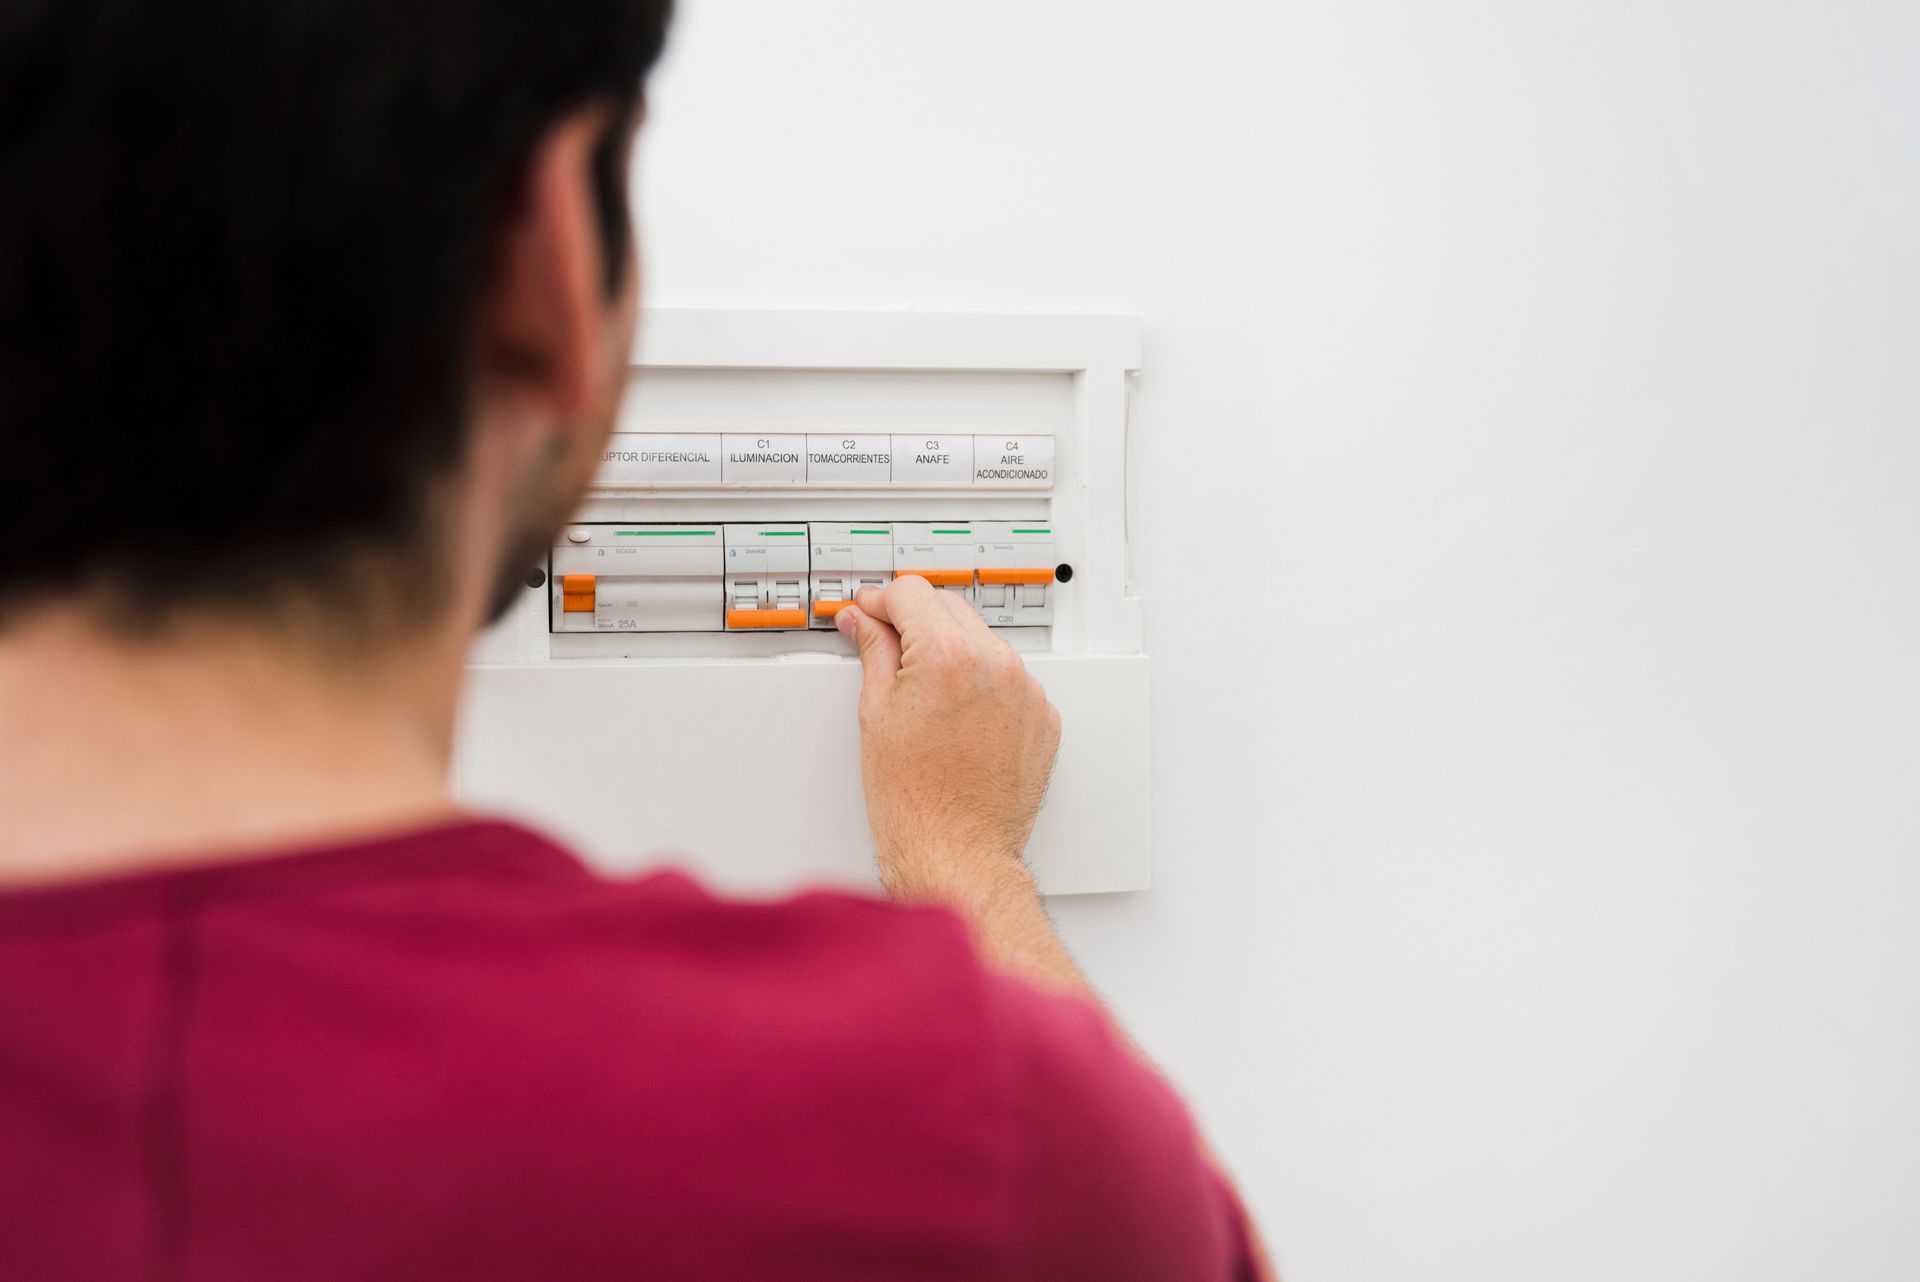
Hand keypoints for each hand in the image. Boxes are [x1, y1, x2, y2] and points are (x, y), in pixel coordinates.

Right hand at [835, 575, 1060, 903]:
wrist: (956, 852)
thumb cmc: (915, 801)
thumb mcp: (876, 713)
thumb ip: (873, 652)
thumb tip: (864, 622)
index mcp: (948, 656)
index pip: (911, 593)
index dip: (881, 601)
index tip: (869, 612)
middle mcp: (995, 665)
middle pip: (949, 607)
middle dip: (915, 619)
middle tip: (887, 645)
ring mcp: (1026, 691)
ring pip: (983, 641)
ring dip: (953, 650)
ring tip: (924, 694)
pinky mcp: (1044, 717)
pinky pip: (1010, 679)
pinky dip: (984, 684)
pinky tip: (958, 717)